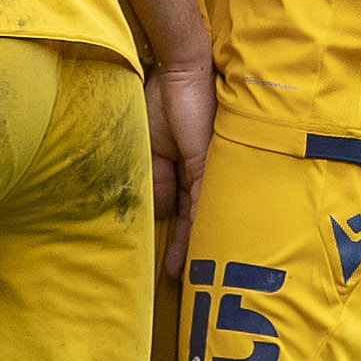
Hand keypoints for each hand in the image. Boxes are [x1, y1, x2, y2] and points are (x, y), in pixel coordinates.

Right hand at [146, 60, 214, 278]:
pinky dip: (197, 231)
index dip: (179, 243)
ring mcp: (210, 172)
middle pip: (200, 223)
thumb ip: (157, 182)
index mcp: (188, 172)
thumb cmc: (161, 101)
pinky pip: (203, 204)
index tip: (173, 270)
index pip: (185, 216)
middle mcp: (204, 176)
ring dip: (197, 250)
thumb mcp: (151, 149)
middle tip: (192, 288)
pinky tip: (192, 257)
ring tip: (192, 282)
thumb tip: (160, 215)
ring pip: (205, 219)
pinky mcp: (207, 165)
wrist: (176, 72)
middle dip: (195, 253)